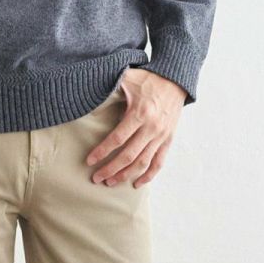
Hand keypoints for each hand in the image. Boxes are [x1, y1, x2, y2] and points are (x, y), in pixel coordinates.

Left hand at [84, 69, 186, 188]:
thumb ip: (109, 86)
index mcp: (139, 113)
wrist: (175, 80)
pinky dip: (148, 175)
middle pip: (128, 156)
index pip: (117, 139)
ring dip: (125, 175)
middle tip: (96, 178)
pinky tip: (136, 183)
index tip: (89, 160)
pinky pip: (159, 162)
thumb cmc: (148, 80)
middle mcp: (151, 128)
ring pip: (142, 163)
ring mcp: (161, 136)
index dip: (102, 152)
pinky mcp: (168, 140)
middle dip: (110, 169)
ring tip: (111, 182)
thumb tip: (88, 92)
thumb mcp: (127, 79)